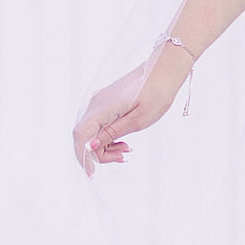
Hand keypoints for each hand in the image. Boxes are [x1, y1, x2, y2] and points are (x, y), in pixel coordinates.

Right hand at [73, 44, 190, 175]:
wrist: (164, 70)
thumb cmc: (156, 94)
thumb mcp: (138, 120)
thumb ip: (112, 134)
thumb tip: (91, 147)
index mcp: (103, 108)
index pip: (81, 135)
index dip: (82, 156)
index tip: (92, 173)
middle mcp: (96, 104)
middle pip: (85, 136)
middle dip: (99, 153)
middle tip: (123, 157)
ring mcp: (101, 102)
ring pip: (92, 131)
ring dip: (106, 145)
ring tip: (127, 149)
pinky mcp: (107, 102)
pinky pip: (100, 123)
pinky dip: (109, 136)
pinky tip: (124, 141)